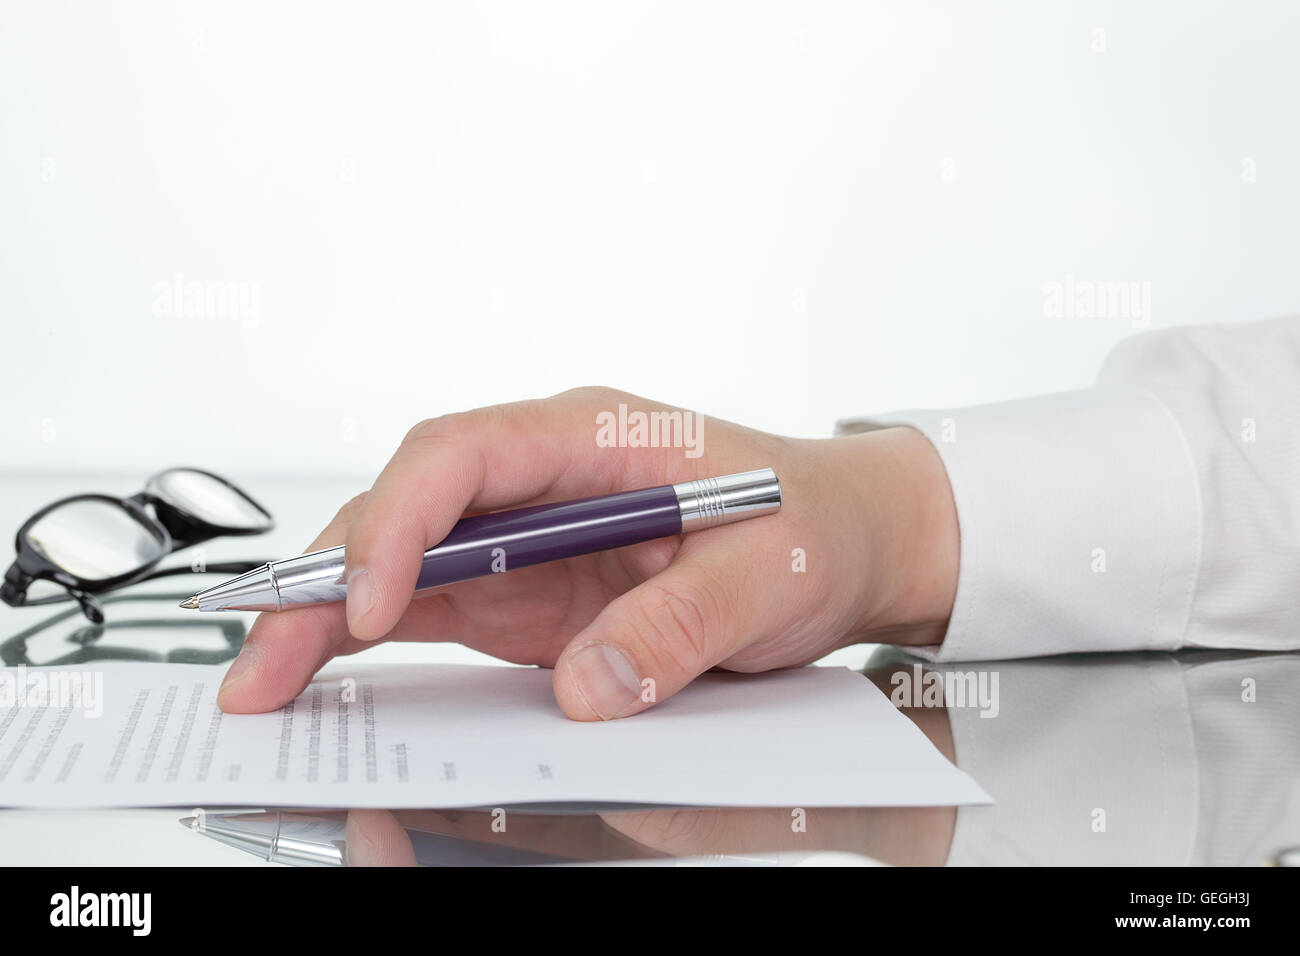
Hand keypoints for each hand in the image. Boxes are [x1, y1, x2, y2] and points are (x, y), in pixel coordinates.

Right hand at [217, 387, 958, 718]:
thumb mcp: (768, 572)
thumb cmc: (810, 525)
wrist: (839, 539)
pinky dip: (371, 643)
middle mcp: (541, 477)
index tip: (370, 600)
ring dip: (325, 619)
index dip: (400, 521)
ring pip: (398, 560)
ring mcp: (526, 535)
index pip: (462, 453)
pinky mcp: (526, 591)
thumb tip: (588, 690)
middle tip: (265, 665)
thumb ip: (682, 625)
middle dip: (325, 580)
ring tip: (265, 686)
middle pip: (404, 508)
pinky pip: (430, 609)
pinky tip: (327, 683)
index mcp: (594, 434)